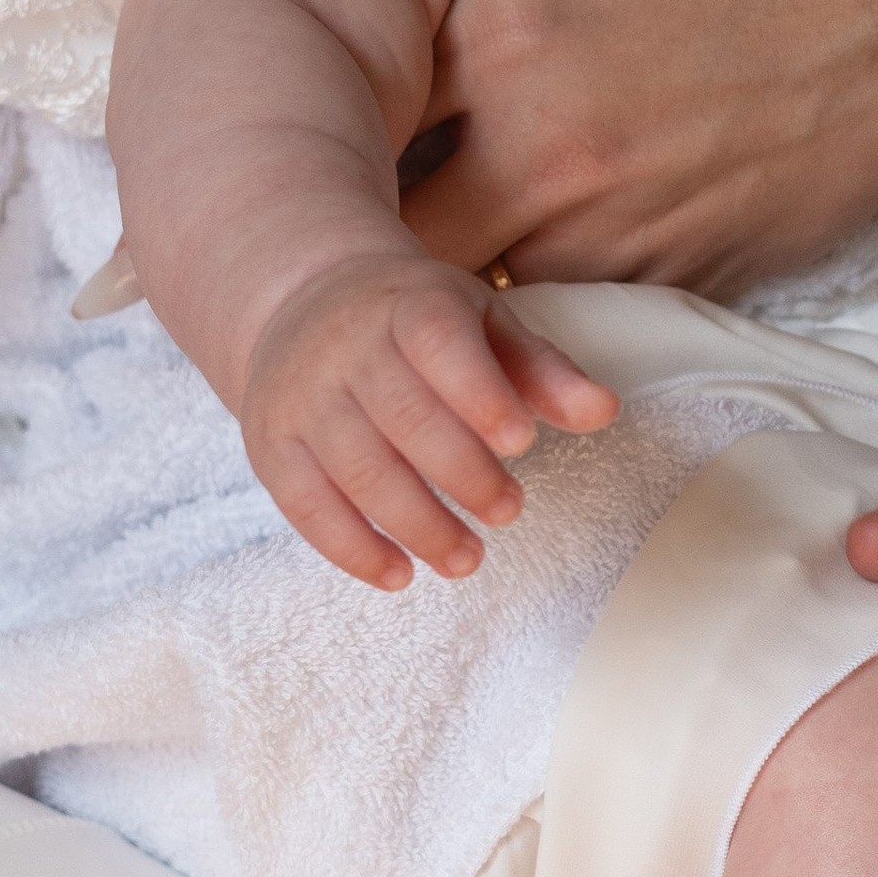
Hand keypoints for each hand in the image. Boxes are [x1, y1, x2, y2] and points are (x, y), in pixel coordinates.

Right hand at [242, 247, 615, 589]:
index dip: (479, 394)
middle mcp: (346, 348)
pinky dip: (352, 547)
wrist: (305, 302)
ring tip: (468, 560)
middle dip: (461, 474)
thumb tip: (605, 411)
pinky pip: (304, 504)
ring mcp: (302, 398)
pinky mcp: (272, 445)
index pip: (439, 345)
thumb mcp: (484, 325)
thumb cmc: (417, 322)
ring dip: (416, 524)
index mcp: (409, 307)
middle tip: (509, 512)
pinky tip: (400, 574)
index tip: (522, 442)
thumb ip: (543, 371)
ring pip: (356, 469)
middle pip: (402, 417)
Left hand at [371, 0, 877, 289]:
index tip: (321, 66)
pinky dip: (528, 273)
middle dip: (358, 188)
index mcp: (502, 31)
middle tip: (362, 146)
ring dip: (440, 238)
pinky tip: (545, 216)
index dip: (323, 84)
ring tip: (441, 189)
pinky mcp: (657, 281)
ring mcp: (598, 232)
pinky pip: (548, 303)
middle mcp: (533, 153)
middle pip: (378, 211)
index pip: (344, 88)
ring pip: (456, 272)